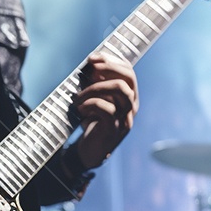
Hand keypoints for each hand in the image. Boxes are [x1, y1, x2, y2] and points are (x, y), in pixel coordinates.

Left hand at [72, 52, 138, 168]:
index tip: (92, 59)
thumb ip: (95, 83)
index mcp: (129, 96)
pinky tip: (80, 109)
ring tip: (79, 95)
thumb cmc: (91, 122)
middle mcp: (131, 106)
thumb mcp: (94, 99)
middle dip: (108, 68)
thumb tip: (89, 65)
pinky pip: (107, 109)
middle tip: (88, 71)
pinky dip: (90, 104)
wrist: (89, 152)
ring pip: (120, 90)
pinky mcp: (114, 130)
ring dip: (96, 87)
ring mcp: (125, 118)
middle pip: (128, 78)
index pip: (128, 71)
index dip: (111, 60)